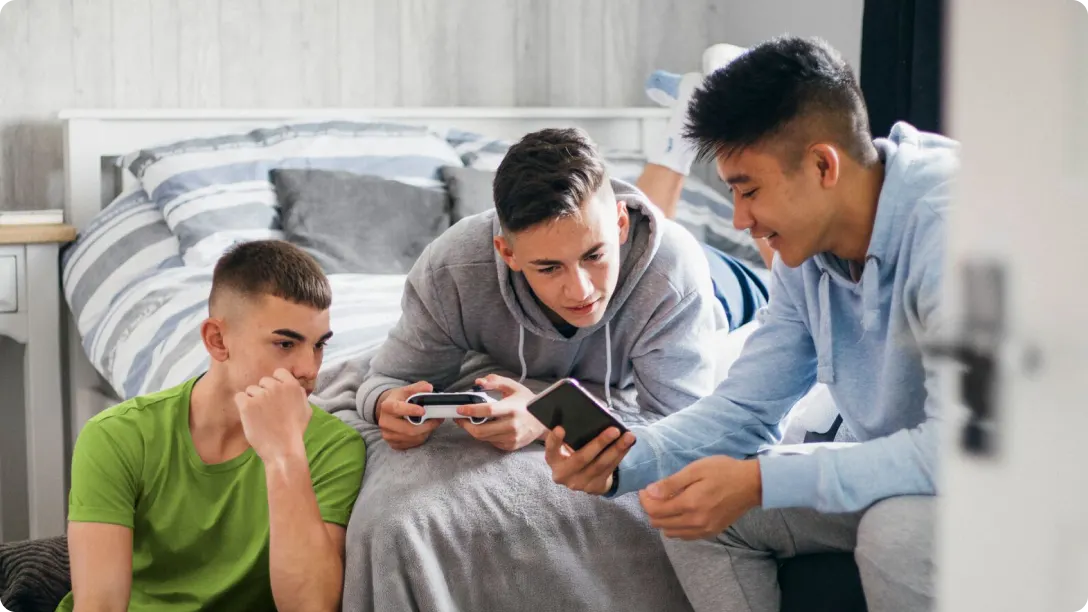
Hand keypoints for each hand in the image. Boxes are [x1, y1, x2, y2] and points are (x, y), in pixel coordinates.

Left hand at [235, 369, 311, 461]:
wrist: (283, 449)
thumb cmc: (295, 432)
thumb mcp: (306, 409)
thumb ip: (299, 394)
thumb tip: (294, 386)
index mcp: (292, 386)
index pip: (278, 373)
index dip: (275, 384)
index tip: (275, 396)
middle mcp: (276, 387)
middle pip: (263, 382)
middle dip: (263, 393)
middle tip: (267, 410)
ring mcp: (261, 395)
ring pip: (250, 390)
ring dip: (253, 400)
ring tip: (260, 417)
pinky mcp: (247, 405)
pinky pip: (239, 397)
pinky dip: (242, 406)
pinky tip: (249, 417)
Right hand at [376, 381, 438, 450]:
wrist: (389, 412)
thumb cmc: (399, 400)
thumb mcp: (407, 390)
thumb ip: (419, 387)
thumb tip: (429, 388)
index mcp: (387, 406)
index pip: (397, 409)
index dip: (410, 410)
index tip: (423, 411)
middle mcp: (385, 422)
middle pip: (408, 429)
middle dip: (426, 426)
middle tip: (437, 419)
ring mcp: (388, 435)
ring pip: (412, 438)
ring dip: (426, 432)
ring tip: (432, 424)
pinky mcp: (393, 444)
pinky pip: (411, 444)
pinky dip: (421, 438)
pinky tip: (423, 430)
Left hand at [454, 374, 544, 451]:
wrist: (544, 421)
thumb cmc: (527, 403)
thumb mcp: (513, 387)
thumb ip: (496, 381)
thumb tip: (479, 382)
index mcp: (512, 409)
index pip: (487, 411)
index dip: (471, 410)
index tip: (460, 409)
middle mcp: (512, 425)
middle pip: (481, 431)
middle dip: (466, 425)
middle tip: (459, 418)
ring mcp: (511, 438)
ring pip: (484, 438)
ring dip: (473, 430)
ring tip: (470, 421)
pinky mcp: (511, 446)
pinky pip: (491, 442)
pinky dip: (485, 435)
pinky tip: (485, 427)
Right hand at [544, 425, 635, 494]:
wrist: (580, 477)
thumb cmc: (573, 451)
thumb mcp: (567, 445)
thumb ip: (572, 434)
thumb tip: (594, 417)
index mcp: (553, 460)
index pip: (551, 450)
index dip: (554, 440)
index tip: (560, 428)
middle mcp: (563, 475)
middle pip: (582, 458)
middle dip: (600, 443)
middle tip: (614, 430)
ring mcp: (579, 484)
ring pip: (600, 465)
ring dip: (616, 450)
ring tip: (628, 436)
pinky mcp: (594, 488)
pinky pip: (609, 470)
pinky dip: (620, 456)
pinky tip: (628, 445)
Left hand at [638, 456, 761, 539]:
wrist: (751, 485)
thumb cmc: (723, 471)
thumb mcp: (696, 469)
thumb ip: (672, 483)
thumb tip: (650, 492)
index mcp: (690, 504)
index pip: (655, 510)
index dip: (645, 500)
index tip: (646, 489)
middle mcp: (695, 522)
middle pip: (659, 523)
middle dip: (651, 509)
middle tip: (655, 494)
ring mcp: (704, 530)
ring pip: (670, 532)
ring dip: (663, 519)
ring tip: (668, 503)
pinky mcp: (711, 533)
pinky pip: (684, 536)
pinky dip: (676, 527)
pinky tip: (681, 513)